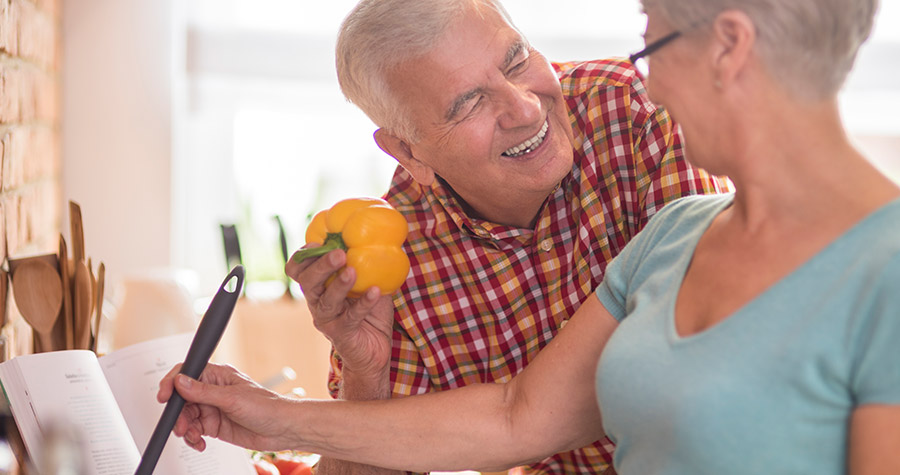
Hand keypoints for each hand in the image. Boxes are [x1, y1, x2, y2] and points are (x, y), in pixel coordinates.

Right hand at [156, 363, 293, 451]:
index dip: (172, 383)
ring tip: (194, 437)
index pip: (186, 374)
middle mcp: (213, 391)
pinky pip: (195, 430)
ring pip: (187, 417)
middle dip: (179, 414)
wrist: (282, 429)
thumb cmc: (267, 407)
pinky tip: (200, 442)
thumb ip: (204, 392)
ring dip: (186, 428)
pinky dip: (193, 438)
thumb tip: (181, 382)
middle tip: (182, 427)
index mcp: (217, 376)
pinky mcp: (215, 425)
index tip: (164, 397)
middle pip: (182, 399)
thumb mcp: (233, 398)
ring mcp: (213, 408)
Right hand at [284, 246, 393, 377]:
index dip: (303, 255)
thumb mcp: (368, 283)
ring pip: (326, 300)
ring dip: (339, 285)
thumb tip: (382, 234)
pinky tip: (375, 291)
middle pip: (308, 282)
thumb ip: (367, 264)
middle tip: (338, 253)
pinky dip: (364, 303)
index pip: (298, 269)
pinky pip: (351, 317)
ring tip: (352, 271)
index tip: (317, 241)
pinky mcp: (341, 334)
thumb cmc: (370, 313)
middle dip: (321, 266)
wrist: (375, 351)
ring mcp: (328, 319)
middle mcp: (317, 302)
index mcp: (319, 287)